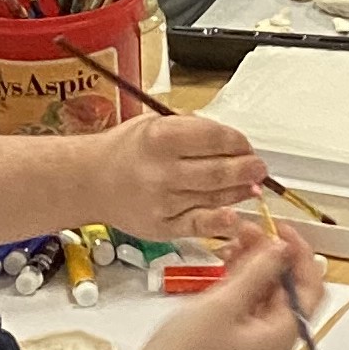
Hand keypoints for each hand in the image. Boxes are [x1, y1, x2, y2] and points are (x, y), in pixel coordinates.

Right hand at [93, 111, 266, 238]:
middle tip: (258, 168)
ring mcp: (163, 202)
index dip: (239, 142)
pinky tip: (235, 216)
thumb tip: (231, 141)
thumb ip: (192, 126)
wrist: (89, 181)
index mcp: (161, 138)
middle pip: (220, 170)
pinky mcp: (162, 227)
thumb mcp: (154, 122)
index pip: (216, 138)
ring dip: (240, 192)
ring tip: (251, 187)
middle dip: (248, 169)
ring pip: (215, 197)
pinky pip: (200, 226)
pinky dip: (222, 222)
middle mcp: (162, 171)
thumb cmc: (125, 149)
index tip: (245, 145)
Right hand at [129, 220, 326, 349]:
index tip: (280, 229)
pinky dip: (240, 291)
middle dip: (270, 258)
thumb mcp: (222, 304)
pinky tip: (224, 272)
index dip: (298, 255)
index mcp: (281, 339)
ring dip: (253, 272)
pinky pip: (247, 316)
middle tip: (247, 232)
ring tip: (231, 246)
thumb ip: (258, 272)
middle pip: (286, 294)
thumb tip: (283, 250)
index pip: (309, 289)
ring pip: (265, 302)